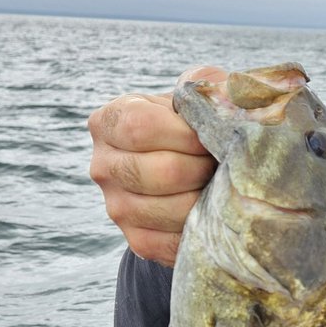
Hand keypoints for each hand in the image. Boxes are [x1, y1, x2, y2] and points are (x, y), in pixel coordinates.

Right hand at [87, 65, 225, 265]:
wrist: (188, 175)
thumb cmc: (193, 127)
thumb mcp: (194, 97)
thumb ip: (203, 85)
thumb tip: (220, 96)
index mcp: (107, 122)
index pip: (139, 127)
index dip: (185, 134)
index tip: (210, 137)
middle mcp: (103, 166)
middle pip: (161, 171)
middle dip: (203, 168)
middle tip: (222, 164)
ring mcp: (117, 208)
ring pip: (173, 208)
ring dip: (208, 198)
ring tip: (220, 185)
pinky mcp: (138, 241)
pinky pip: (176, 240)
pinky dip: (202, 228)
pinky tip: (212, 211)